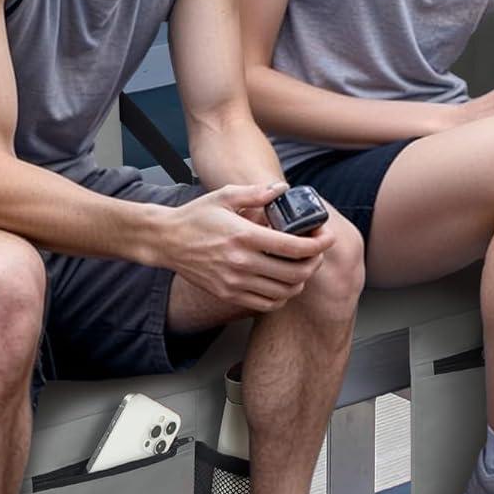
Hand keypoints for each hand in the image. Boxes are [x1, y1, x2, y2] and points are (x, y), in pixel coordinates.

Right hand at [158, 181, 331, 314]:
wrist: (166, 241)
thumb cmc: (196, 217)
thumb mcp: (224, 196)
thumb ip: (256, 193)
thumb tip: (282, 188)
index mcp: (244, 236)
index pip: (293, 247)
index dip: (317, 244)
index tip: (327, 237)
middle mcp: (241, 263)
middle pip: (294, 273)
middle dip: (314, 263)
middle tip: (317, 252)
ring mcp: (234, 283)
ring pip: (283, 292)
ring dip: (300, 281)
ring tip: (303, 267)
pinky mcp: (228, 295)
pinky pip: (266, 304)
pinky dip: (282, 296)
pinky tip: (283, 282)